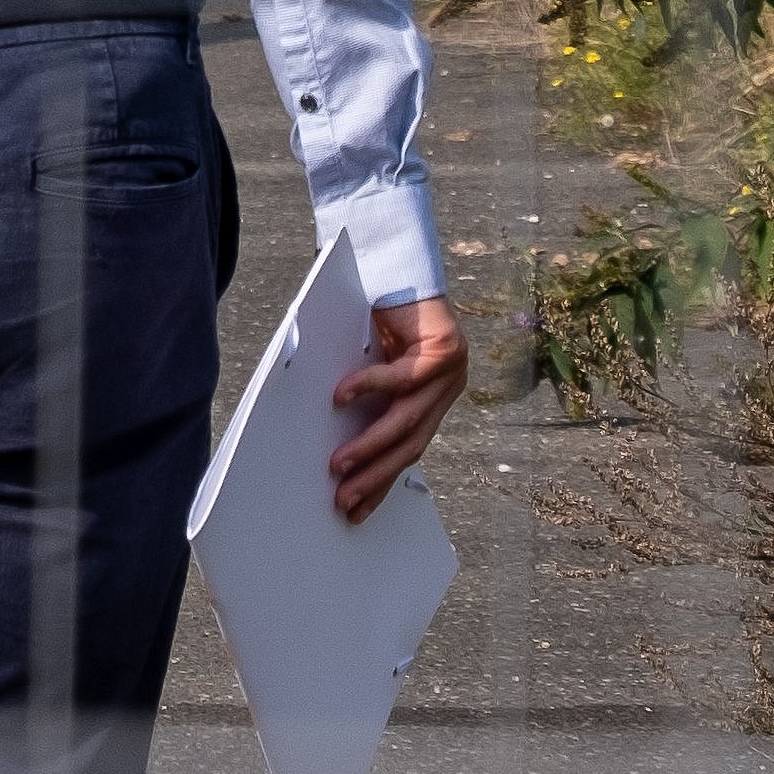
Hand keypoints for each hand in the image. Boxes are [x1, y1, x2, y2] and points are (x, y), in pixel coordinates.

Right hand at [331, 294, 467, 522]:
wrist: (398, 265)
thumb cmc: (378, 312)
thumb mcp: (371, 361)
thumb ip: (364, 392)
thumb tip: (324, 425)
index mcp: (430, 400)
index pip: (408, 451)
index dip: (382, 482)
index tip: (356, 509)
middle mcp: (446, 392)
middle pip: (410, 445)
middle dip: (374, 477)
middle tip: (344, 501)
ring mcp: (450, 374)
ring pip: (407, 420)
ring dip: (370, 445)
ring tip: (339, 464)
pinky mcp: (443, 350)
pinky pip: (400, 377)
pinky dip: (368, 387)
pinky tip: (339, 396)